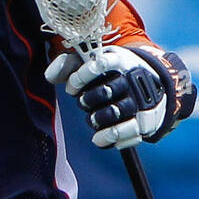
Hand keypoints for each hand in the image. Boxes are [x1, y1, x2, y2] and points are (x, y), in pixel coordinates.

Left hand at [45, 45, 186, 148]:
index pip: (97, 65)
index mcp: (118, 60)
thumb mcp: (90, 61)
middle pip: (104, 92)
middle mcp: (132, 79)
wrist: (148, 81)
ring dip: (97, 119)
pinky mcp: (146, 121)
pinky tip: (99, 138)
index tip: (72, 87)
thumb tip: (50, 77)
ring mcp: (141, 100)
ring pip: (116, 113)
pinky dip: (110, 138)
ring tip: (93, 120)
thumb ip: (66, 65)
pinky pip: (130, 134)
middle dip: (87, 100)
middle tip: (84, 102)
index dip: (79, 78)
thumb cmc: (109, 73)